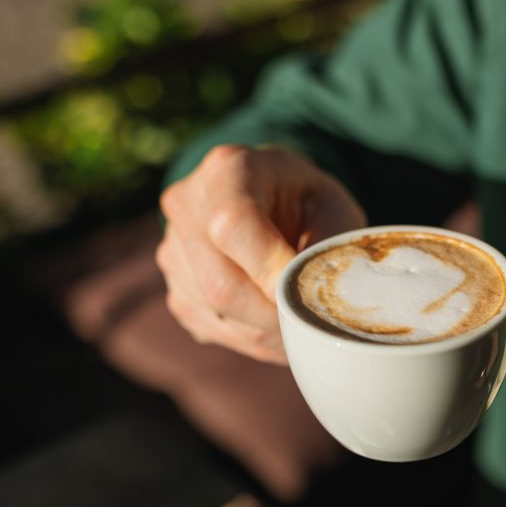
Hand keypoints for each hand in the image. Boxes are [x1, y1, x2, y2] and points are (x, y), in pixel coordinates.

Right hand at [157, 145, 365, 363]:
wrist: (275, 200)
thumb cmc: (309, 203)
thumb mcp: (333, 211)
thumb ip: (323, 251)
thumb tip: (309, 306)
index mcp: (228, 170)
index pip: (232, 225)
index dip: (270, 271)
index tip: (304, 295)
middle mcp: (187, 205)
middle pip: (220, 282)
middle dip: (273, 314)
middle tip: (311, 322)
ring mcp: (172, 249)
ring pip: (216, 312)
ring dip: (266, 331)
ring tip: (299, 319)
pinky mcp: (175, 290)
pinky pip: (211, 327)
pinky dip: (252, 337)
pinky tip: (276, 322)